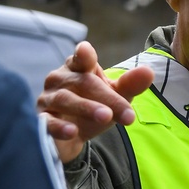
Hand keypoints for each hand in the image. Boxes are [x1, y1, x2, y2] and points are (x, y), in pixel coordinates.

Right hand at [36, 41, 153, 162]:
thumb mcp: (115, 97)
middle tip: (127, 113)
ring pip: (64, 100)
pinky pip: (47, 121)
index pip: (81, 58)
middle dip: (107, 97)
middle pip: (83, 82)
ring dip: (86, 108)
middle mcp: (59, 79)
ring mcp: (47, 99)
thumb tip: (148, 72)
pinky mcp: (40, 120)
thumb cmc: (93, 107)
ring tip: (106, 116)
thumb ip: (130, 85)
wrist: (72, 136)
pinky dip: (59, 127)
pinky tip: (72, 132)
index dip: (83, 55)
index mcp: (77, 68)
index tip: (86, 51)